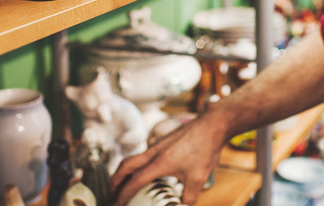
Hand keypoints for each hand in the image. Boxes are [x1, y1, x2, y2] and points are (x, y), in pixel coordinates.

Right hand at [109, 114, 227, 204]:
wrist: (211, 125)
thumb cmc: (205, 148)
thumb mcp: (199, 178)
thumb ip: (189, 197)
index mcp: (160, 162)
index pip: (135, 181)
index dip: (124, 194)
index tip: (118, 203)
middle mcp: (154, 152)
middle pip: (125, 166)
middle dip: (115, 181)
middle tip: (111, 194)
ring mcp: (157, 145)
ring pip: (133, 158)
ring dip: (123, 172)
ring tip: (123, 184)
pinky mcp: (162, 142)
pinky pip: (142, 154)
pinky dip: (136, 165)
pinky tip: (143, 172)